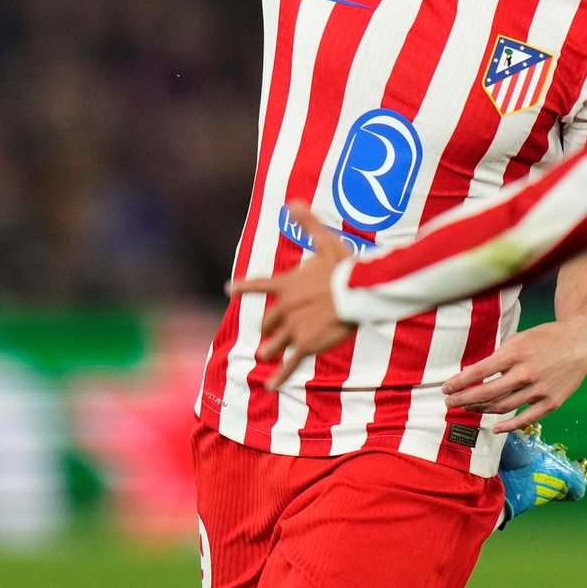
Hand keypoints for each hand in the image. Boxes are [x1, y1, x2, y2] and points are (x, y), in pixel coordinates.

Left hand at [226, 207, 356, 390]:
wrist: (358, 293)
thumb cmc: (345, 266)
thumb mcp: (325, 241)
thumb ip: (307, 222)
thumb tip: (291, 201)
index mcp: (287, 284)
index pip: (258, 284)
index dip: (242, 286)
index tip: (228, 288)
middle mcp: (285, 307)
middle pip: (268, 321)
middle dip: (268, 326)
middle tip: (268, 331)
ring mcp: (294, 328)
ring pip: (275, 342)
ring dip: (270, 348)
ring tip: (266, 354)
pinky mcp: (306, 344)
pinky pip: (289, 363)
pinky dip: (279, 376)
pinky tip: (270, 386)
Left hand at [442, 319, 586, 432]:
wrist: (582, 342)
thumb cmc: (547, 338)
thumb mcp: (520, 338)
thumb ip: (500, 356)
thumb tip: (476, 374)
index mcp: (516, 352)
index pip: (480, 371)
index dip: (459, 382)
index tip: (446, 388)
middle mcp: (527, 372)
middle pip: (487, 393)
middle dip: (464, 399)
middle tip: (450, 402)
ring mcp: (540, 390)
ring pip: (503, 407)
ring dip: (481, 409)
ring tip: (468, 408)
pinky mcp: (551, 402)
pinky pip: (525, 419)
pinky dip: (507, 426)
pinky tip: (494, 427)